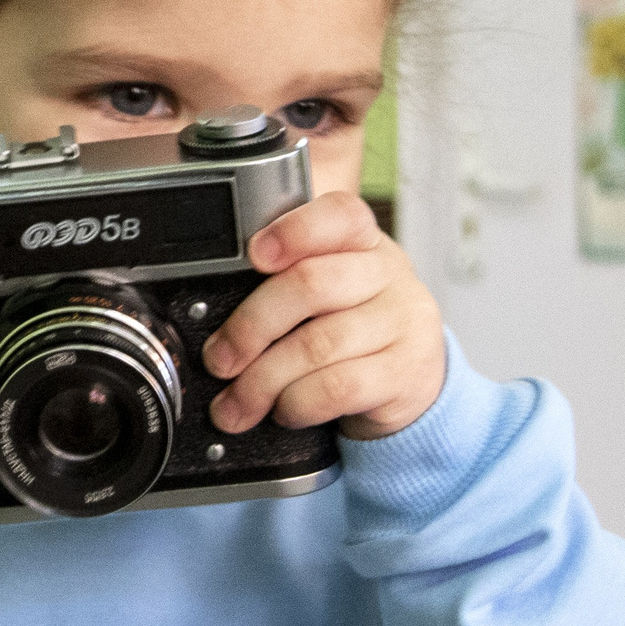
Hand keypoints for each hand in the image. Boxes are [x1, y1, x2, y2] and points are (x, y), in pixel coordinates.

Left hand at [201, 194, 443, 440]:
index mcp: (362, 241)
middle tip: (220, 360)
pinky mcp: (405, 373)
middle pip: (311, 284)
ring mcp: (403, 322)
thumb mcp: (331, 292)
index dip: (293, 231)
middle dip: (251, 327)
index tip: (254, 256)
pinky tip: (285, 410)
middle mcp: (388, 273)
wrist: (413, 380)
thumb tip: (211, 310)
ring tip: (239, 402)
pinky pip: (338, 387)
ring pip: (318, 344)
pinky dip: (298, 403)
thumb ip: (285, 281)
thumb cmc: (354, 329)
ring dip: (263, 380)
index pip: (338, 214)